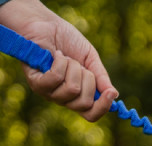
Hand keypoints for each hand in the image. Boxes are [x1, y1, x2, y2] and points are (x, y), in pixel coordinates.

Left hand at [0, 0, 117, 121]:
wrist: (46, 24)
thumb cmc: (67, 41)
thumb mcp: (90, 59)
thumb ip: (101, 77)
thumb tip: (114, 94)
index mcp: (78, 96)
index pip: (91, 114)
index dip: (103, 107)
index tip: (110, 93)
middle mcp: (63, 99)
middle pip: (84, 104)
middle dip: (88, 79)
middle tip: (78, 64)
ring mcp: (49, 94)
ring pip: (72, 90)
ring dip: (73, 67)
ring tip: (65, 57)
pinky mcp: (37, 84)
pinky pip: (56, 79)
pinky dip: (60, 63)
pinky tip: (56, 55)